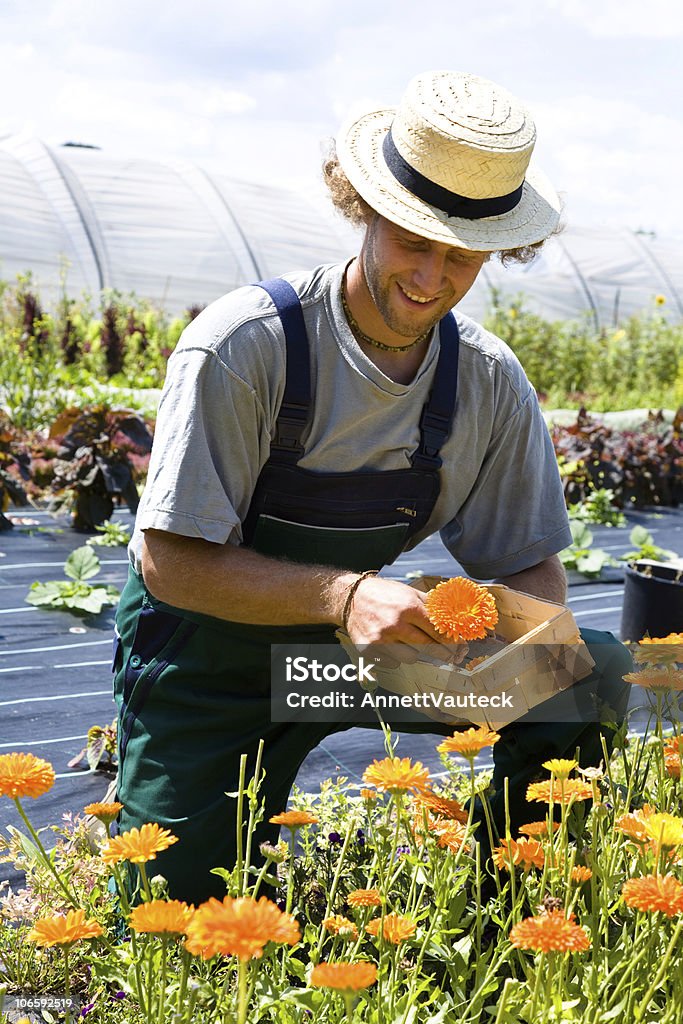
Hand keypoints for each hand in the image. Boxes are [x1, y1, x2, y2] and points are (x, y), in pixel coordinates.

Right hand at [345, 576, 467, 665]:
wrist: (352, 598)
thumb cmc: (383, 594)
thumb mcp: (409, 592)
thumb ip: (430, 605)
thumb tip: (453, 616)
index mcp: (408, 607)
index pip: (437, 631)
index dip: (451, 640)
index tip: (459, 645)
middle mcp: (395, 624)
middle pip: (428, 647)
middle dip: (442, 651)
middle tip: (449, 654)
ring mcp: (381, 639)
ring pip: (411, 658)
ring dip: (414, 652)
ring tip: (409, 642)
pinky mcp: (370, 650)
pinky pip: (394, 663)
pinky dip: (396, 657)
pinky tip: (392, 645)